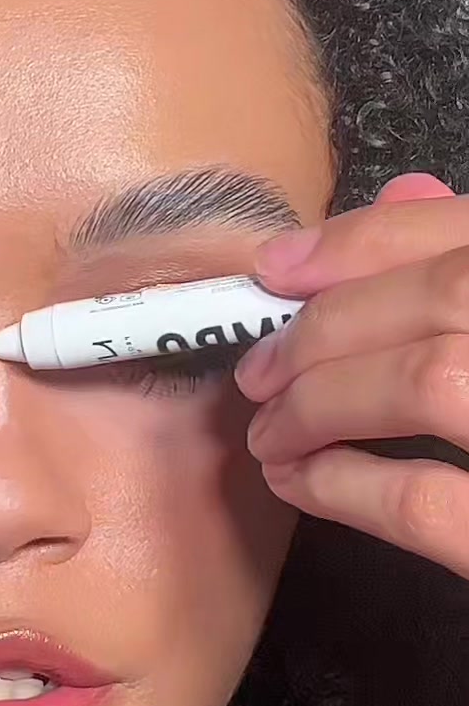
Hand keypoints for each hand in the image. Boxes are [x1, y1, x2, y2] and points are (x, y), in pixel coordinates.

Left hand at [236, 172, 468, 576]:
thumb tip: (401, 203)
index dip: (362, 244)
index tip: (280, 270)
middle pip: (446, 298)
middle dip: (328, 327)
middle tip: (260, 369)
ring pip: (430, 381)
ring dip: (323, 401)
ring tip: (272, 431)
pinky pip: (432, 502)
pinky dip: (350, 487)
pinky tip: (305, 483)